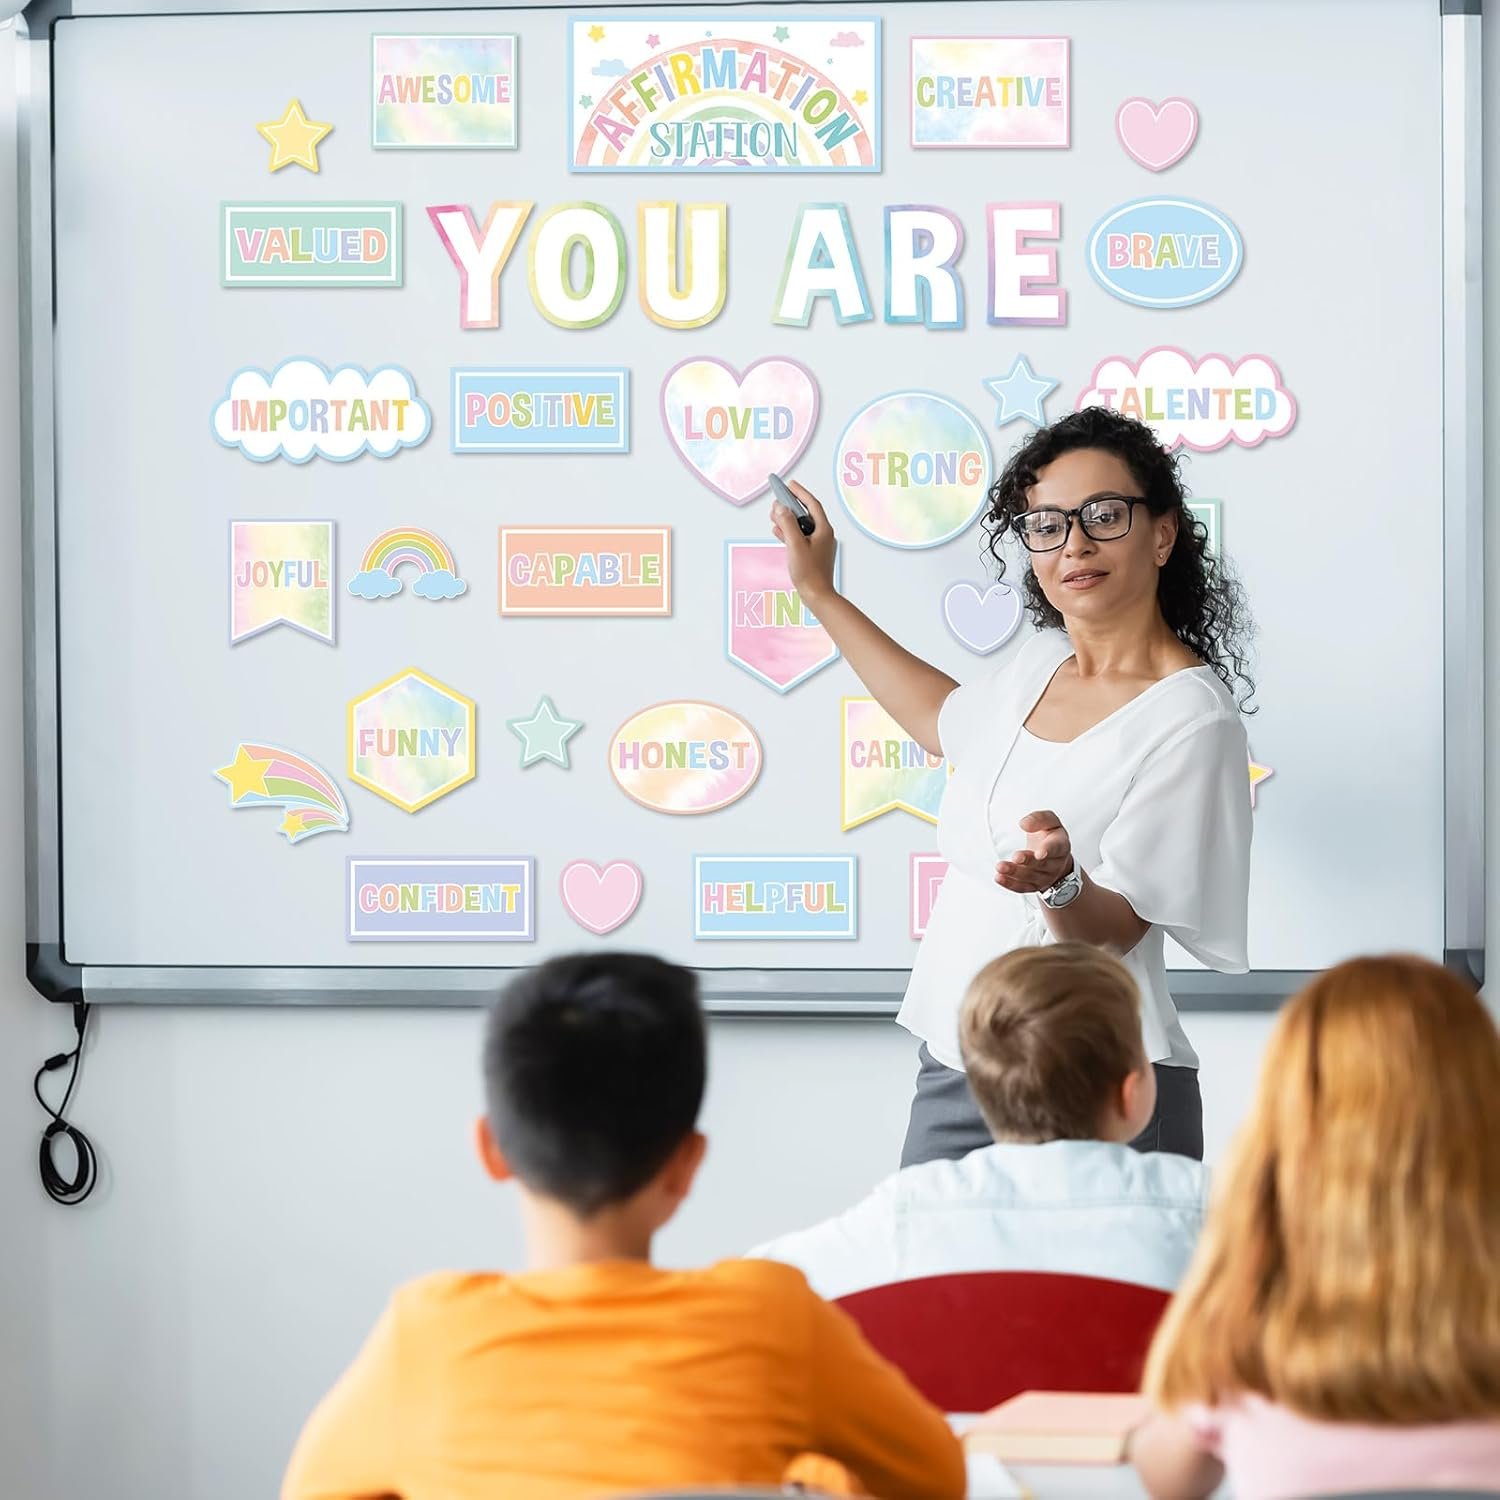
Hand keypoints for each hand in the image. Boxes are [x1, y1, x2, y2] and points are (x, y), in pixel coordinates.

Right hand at [769, 480, 838, 605]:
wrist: (817, 596)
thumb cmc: (809, 573)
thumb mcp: (795, 545)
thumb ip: (787, 524)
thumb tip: (781, 508)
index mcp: (824, 530)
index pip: (812, 504)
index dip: (800, 492)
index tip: (789, 484)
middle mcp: (824, 535)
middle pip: (806, 514)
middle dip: (791, 506)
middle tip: (777, 500)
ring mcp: (819, 545)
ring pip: (802, 526)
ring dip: (788, 519)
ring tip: (774, 515)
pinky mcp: (813, 554)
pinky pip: (800, 537)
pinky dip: (789, 532)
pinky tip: (778, 531)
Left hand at [995, 810, 1072, 893]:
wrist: (1055, 858)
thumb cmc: (1051, 837)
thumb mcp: (1050, 822)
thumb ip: (1039, 819)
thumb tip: (1024, 824)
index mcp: (1061, 845)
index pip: (1056, 848)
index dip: (1048, 851)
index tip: (1039, 853)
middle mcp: (1055, 864)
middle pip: (1041, 865)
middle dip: (1028, 861)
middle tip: (1016, 857)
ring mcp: (1045, 877)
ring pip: (1030, 877)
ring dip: (1014, 873)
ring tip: (1000, 866)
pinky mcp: (1034, 886)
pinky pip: (1022, 888)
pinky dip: (1010, 884)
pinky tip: (999, 878)